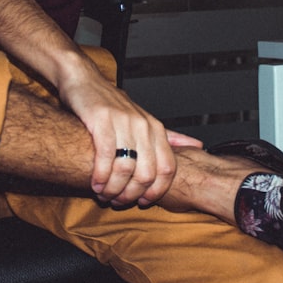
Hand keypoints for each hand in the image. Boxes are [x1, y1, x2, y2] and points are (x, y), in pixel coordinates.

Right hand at [56, 63, 201, 206]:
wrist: (84, 80)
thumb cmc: (112, 104)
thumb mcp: (144, 120)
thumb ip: (168, 136)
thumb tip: (198, 145)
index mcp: (155, 128)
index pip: (167, 169)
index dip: (157, 191)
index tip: (143, 202)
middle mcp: (143, 125)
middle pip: (147, 173)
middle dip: (132, 194)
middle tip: (118, 201)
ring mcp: (123, 122)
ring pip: (126, 168)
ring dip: (114, 188)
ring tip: (104, 194)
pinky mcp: (102, 120)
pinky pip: (105, 156)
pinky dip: (100, 175)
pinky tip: (95, 183)